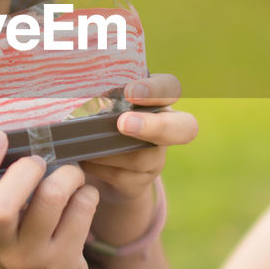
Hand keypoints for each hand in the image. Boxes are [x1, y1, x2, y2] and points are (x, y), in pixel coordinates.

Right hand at [0, 132, 97, 268]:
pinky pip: (81, 211)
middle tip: (39, 162)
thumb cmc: (9, 245)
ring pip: (51, 199)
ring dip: (67, 175)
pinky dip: (87, 193)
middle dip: (26, 170)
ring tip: (70, 175)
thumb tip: (9, 136)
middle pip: (2, 206)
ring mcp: (32, 257)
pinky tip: (83, 196)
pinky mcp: (63, 263)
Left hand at [82, 73, 197, 206]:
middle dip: (155, 126)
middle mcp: (166, 128)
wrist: (103, 165)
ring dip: (109, 151)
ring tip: (84, 145)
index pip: (169, 87)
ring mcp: (156, 158)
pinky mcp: (141, 181)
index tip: (131, 91)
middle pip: (185, 128)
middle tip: (123, 124)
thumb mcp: (104, 104)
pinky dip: (98, 167)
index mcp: (157, 100)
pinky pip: (121, 176)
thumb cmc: (101, 119)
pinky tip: (85, 160)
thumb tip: (85, 95)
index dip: (155, 90)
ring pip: (141, 158)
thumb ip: (102, 98)